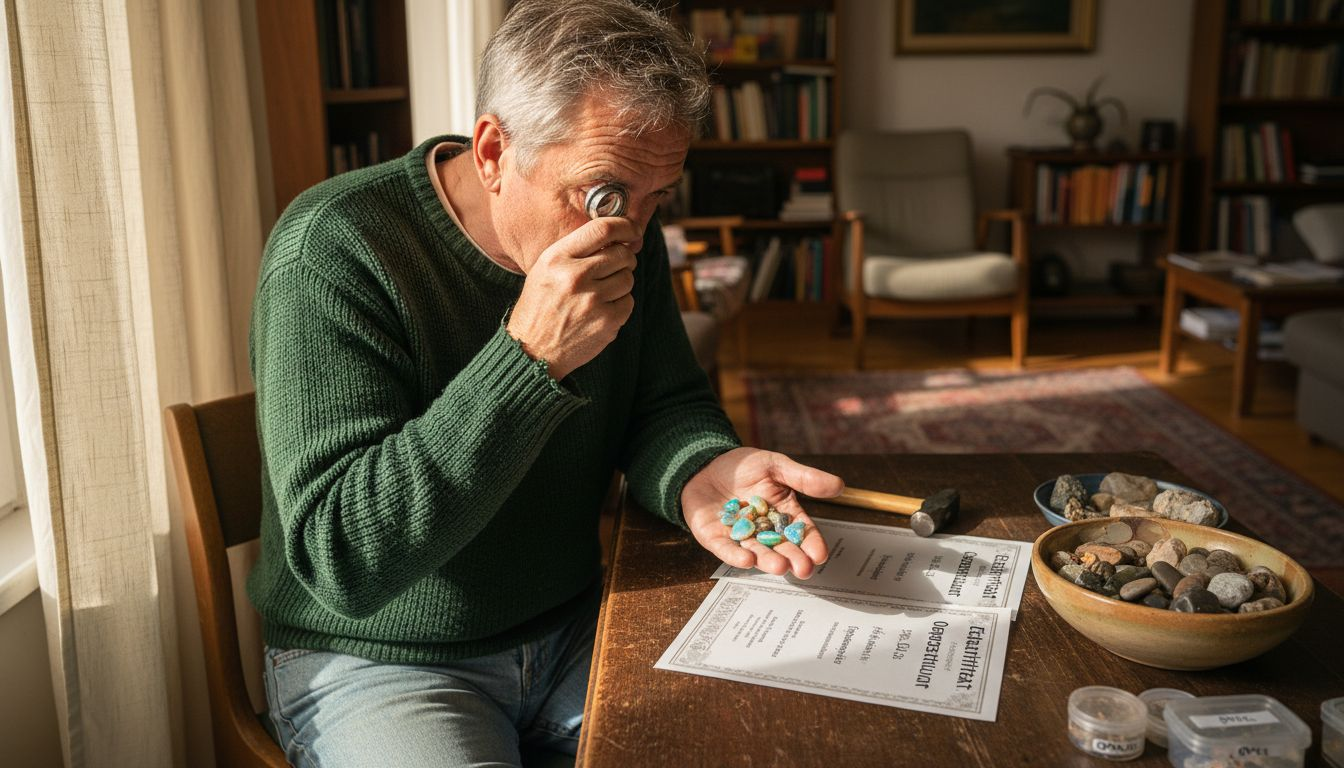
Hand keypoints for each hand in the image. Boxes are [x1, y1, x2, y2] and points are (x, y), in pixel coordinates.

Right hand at [507, 217, 640, 379]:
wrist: (532, 350)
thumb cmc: (540, 306)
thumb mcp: (545, 269)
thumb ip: (576, 250)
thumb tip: (617, 236)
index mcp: (557, 258)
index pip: (602, 229)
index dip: (625, 226)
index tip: (633, 230)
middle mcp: (574, 276)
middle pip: (621, 254)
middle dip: (624, 258)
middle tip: (616, 267)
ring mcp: (592, 300)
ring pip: (628, 278)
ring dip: (621, 283)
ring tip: (602, 292)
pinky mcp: (606, 321)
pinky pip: (628, 302)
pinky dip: (620, 305)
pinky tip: (601, 310)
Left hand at [681, 448, 842, 577]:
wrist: (707, 462)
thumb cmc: (744, 465)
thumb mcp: (777, 466)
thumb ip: (804, 478)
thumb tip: (839, 485)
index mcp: (782, 513)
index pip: (801, 531)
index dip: (811, 543)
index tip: (820, 555)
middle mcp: (763, 529)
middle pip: (780, 546)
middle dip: (793, 558)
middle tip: (804, 569)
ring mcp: (739, 535)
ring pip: (756, 551)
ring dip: (767, 560)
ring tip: (780, 566)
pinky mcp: (714, 537)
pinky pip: (725, 548)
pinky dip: (735, 555)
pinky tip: (746, 560)